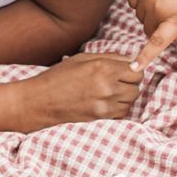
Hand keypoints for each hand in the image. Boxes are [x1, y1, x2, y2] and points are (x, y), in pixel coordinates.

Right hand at [20, 52, 142, 129]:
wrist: (39, 102)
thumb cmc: (58, 77)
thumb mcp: (81, 58)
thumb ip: (109, 57)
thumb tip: (130, 59)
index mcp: (103, 68)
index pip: (137, 71)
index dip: (133, 70)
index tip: (126, 70)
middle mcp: (107, 87)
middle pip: (136, 87)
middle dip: (129, 83)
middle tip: (116, 80)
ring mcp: (104, 105)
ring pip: (130, 101)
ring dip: (124, 96)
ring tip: (108, 91)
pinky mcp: (100, 118)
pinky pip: (121, 113)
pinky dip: (118, 108)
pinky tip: (104, 102)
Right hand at [128, 0, 176, 68]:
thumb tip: (164, 40)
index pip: (158, 41)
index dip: (145, 56)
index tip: (134, 68)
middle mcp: (159, 8)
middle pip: (148, 30)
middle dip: (156, 26)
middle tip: (168, 12)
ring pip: (139, 17)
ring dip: (148, 13)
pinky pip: (132, 3)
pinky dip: (140, 1)